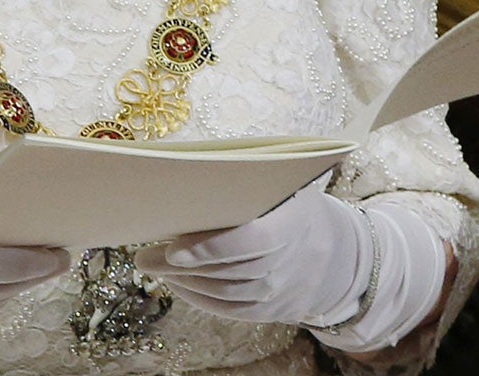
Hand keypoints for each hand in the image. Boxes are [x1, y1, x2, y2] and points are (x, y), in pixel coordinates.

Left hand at [134, 181, 369, 327]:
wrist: (335, 252)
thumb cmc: (293, 206)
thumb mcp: (284, 184)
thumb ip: (248, 179)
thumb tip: (190, 167)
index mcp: (294, 222)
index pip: (251, 242)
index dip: (211, 248)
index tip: (173, 248)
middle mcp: (290, 262)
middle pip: (230, 271)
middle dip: (182, 266)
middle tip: (143, 254)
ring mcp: (283, 292)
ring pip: (226, 294)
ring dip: (184, 282)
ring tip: (153, 265)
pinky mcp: (272, 312)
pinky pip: (231, 311)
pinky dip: (200, 299)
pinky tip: (177, 284)